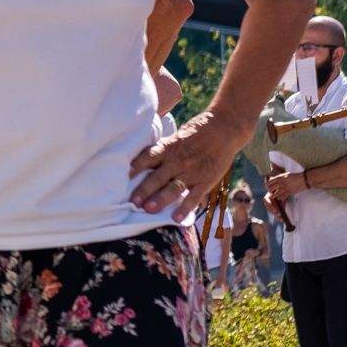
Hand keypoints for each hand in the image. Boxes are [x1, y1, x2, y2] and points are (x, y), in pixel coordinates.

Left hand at [128, 109, 248, 219]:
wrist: (224, 128)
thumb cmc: (196, 133)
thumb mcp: (175, 137)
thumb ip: (161, 151)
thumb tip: (140, 162)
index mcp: (168, 148)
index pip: (147, 157)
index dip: (135, 167)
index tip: (122, 177)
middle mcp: (177, 160)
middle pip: (157, 176)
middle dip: (144, 189)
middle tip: (132, 201)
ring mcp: (192, 171)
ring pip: (173, 187)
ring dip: (161, 199)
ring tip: (149, 209)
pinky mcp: (206, 180)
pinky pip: (194, 196)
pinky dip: (185, 207)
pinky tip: (176, 218)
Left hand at [265, 170, 304, 203]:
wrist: (304, 179)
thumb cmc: (295, 176)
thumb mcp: (285, 175)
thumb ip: (279, 177)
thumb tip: (272, 179)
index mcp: (279, 177)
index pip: (268, 182)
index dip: (268, 186)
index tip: (270, 187)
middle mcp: (280, 182)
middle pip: (270, 189)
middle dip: (270, 191)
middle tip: (273, 193)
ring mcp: (284, 187)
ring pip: (274, 194)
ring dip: (275, 196)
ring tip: (277, 196)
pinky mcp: (289, 192)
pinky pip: (281, 197)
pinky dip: (281, 198)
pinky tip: (282, 198)